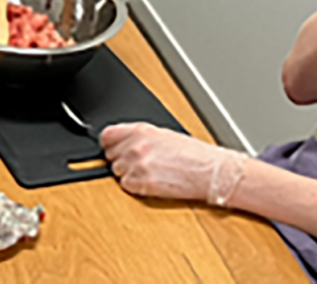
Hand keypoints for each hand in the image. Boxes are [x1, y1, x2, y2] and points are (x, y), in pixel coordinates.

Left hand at [100, 122, 246, 204]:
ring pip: (117, 172)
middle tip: (140, 162)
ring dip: (129, 174)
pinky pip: (126, 186)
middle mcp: (136, 145)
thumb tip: (123, 142)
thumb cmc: (193, 153)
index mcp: (141, 130)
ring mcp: (138, 165)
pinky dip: (135, 187)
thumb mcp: (163, 134)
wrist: (209, 170)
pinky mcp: (142, 183)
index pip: (107, 136)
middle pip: (110, 156)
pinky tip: (151, 181)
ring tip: (149, 172)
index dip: (110, 144)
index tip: (114, 149)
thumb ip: (139, 136)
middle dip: (121, 160)